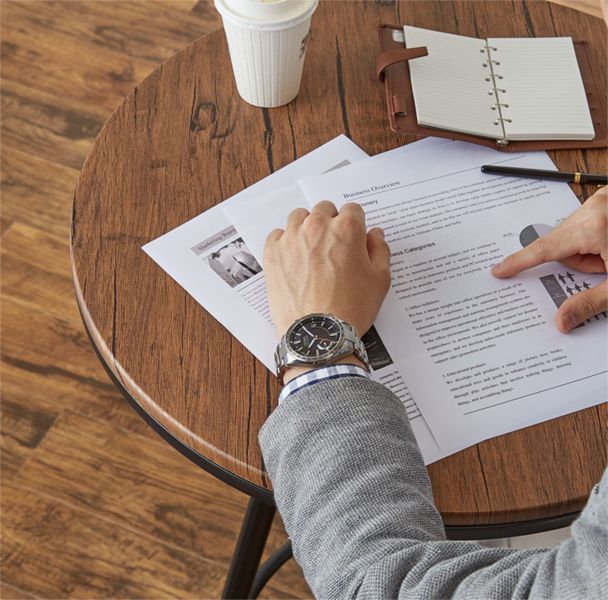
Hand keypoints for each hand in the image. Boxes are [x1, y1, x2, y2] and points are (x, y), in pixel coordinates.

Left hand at [264, 201, 390, 338]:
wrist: (318, 332)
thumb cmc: (351, 309)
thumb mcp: (380, 280)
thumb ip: (379, 249)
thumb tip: (374, 234)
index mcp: (347, 229)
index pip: (352, 209)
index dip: (355, 224)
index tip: (353, 238)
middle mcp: (317, 226)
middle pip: (324, 209)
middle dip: (331, 222)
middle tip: (333, 247)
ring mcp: (292, 238)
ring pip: (299, 217)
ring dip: (307, 227)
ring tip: (312, 250)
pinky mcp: (273, 253)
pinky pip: (277, 235)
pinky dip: (285, 242)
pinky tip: (294, 259)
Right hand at [491, 190, 607, 332]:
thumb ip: (589, 303)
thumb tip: (561, 321)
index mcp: (595, 227)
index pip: (544, 249)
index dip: (520, 262)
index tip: (500, 269)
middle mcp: (596, 207)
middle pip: (564, 241)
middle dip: (581, 260)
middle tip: (606, 269)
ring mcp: (605, 200)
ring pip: (578, 233)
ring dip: (591, 250)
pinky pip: (591, 223)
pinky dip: (599, 239)